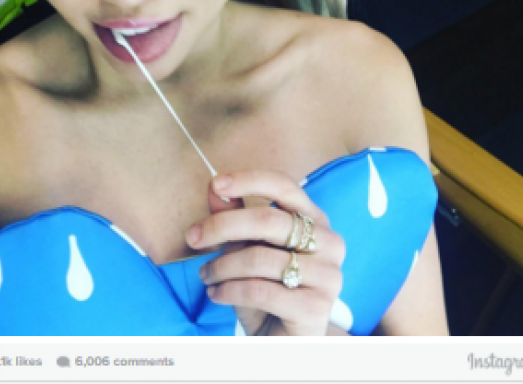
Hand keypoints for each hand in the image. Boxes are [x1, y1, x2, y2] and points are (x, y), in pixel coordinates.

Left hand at [184, 170, 345, 335]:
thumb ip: (236, 218)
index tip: (216, 183)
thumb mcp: (248, 250)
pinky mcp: (316, 307)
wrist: (286, 343)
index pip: (284, 186)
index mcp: (316, 220)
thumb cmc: (268, 290)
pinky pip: (260, 290)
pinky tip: (216, 294)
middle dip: (222, 226)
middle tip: (193, 237)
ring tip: (206, 275)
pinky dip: (229, 290)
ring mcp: (327, 275)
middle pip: (268, 221)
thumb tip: (215, 188)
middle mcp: (329, 243)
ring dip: (221, 266)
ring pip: (259, 258)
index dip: (249, 180)